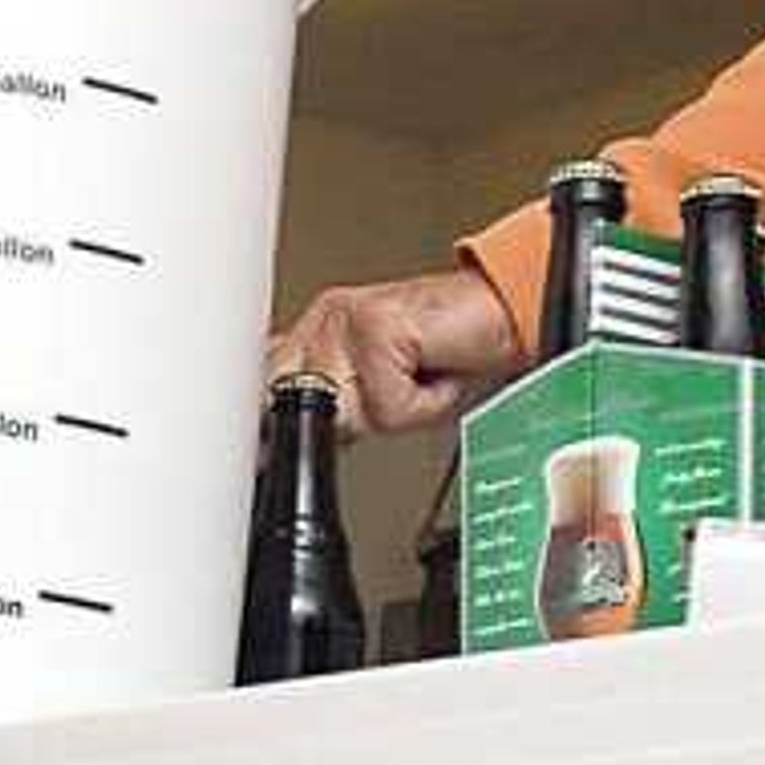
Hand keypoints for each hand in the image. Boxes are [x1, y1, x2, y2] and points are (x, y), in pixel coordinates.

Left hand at [267, 262, 523, 437]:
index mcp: (314, 332)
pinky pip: (388, 407)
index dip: (266, 423)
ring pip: (344, 413)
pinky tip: (433, 371)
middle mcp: (324, 319)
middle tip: (388, 390)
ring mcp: (345, 319)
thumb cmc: (449, 355)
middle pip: (297, 407)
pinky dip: (421, 405)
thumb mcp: (379, 395)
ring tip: (413, 381)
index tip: (265, 449)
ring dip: (387, 413)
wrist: (503, 315)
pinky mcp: (375, 326)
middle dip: (337, 420)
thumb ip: (331, 411)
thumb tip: (286, 449)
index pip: (260, 384)